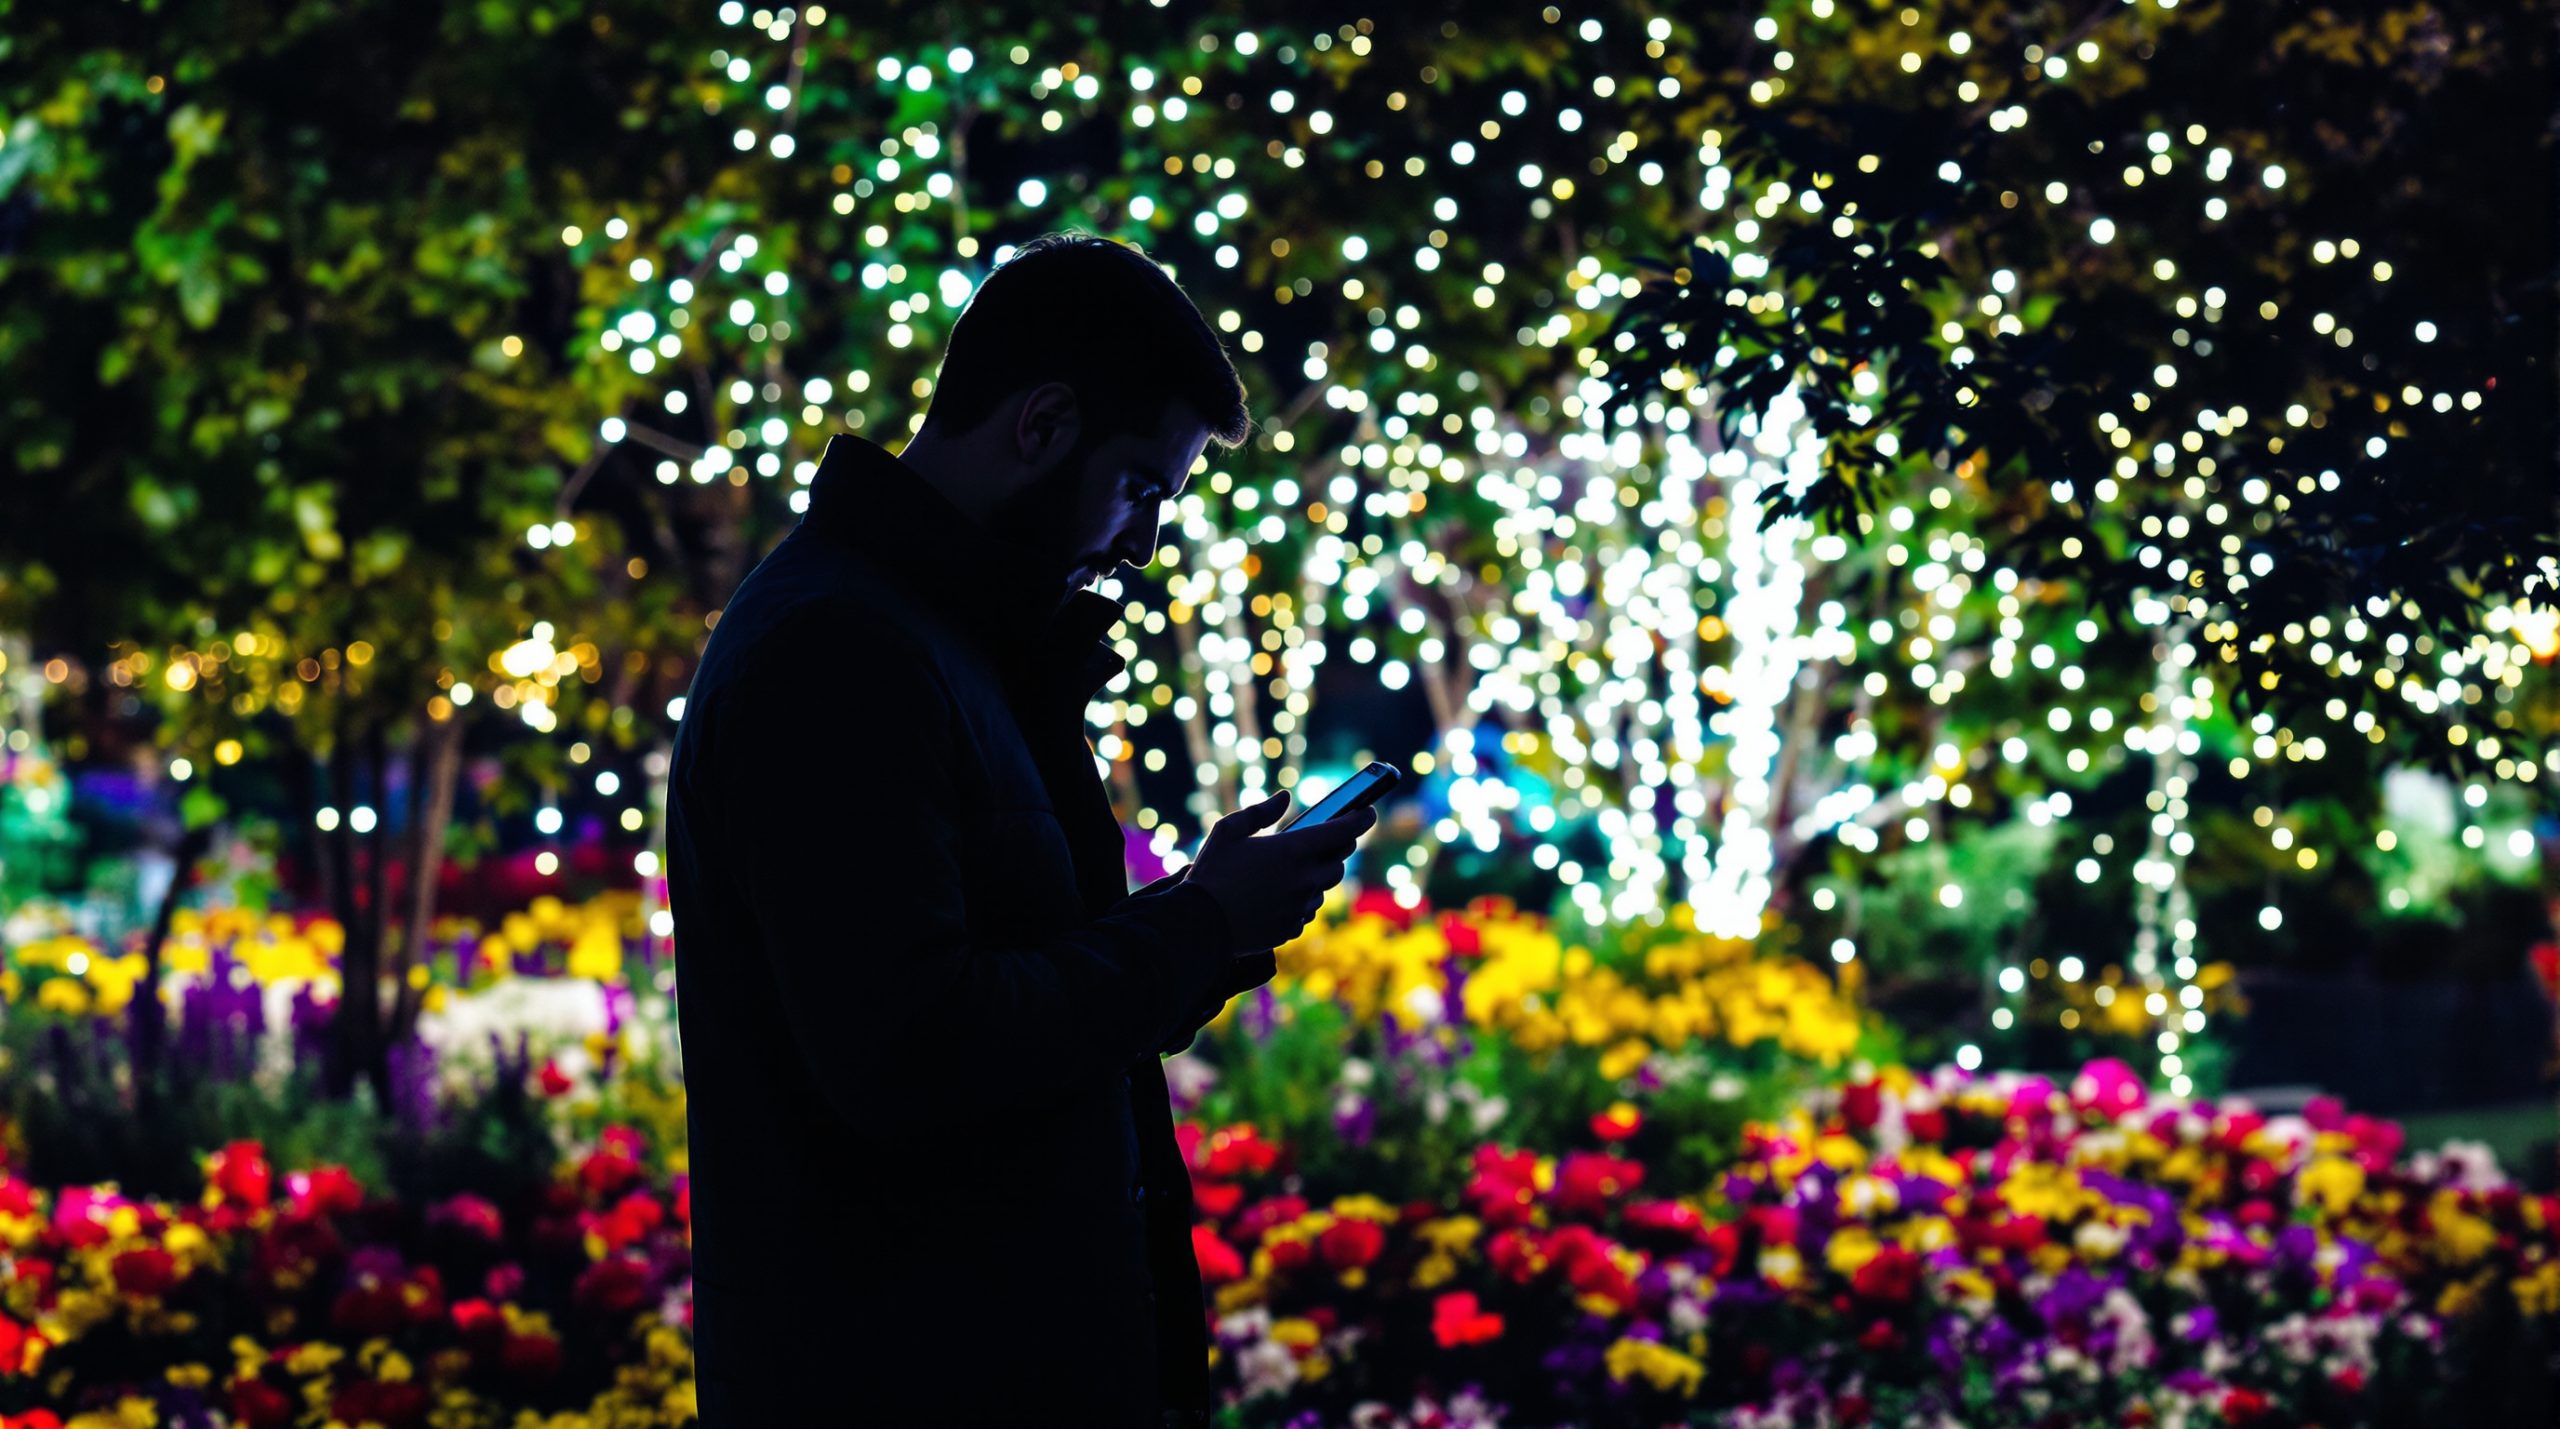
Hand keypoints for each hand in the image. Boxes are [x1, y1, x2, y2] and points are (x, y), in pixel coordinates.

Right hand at [1183, 789, 1377, 951]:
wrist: (1198, 925)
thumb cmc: (1211, 873)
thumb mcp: (1228, 831)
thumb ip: (1260, 812)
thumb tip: (1284, 798)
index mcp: (1291, 850)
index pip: (1342, 831)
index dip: (1361, 818)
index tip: (1369, 811)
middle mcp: (1302, 879)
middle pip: (1338, 863)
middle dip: (1335, 851)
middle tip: (1325, 843)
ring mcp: (1299, 907)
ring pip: (1322, 890)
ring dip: (1314, 879)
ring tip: (1290, 873)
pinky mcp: (1291, 928)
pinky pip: (1305, 912)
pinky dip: (1299, 903)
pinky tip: (1277, 898)